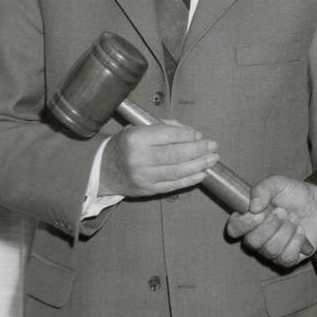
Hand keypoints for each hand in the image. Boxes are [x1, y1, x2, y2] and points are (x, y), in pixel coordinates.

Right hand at [100, 123, 217, 197]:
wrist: (103, 169)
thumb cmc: (125, 145)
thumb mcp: (138, 128)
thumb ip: (165, 127)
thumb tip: (192, 133)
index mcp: (136, 139)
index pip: (169, 135)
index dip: (188, 135)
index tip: (200, 135)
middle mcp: (139, 158)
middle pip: (177, 154)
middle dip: (199, 150)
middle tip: (213, 146)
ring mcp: (144, 176)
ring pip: (178, 171)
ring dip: (199, 165)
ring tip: (212, 159)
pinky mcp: (148, 190)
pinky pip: (174, 185)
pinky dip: (190, 179)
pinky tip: (202, 173)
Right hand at [226, 176, 316, 267]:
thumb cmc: (294, 194)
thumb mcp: (277, 184)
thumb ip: (262, 189)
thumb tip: (253, 206)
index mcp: (249, 220)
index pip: (234, 229)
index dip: (244, 224)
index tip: (259, 213)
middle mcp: (257, 237)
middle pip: (252, 242)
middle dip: (271, 225)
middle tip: (283, 212)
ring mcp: (271, 250)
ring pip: (271, 249)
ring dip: (286, 231)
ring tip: (294, 219)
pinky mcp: (287, 258)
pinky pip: (286, 257)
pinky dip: (296, 241)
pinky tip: (301, 231)